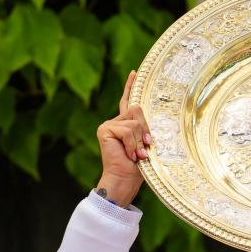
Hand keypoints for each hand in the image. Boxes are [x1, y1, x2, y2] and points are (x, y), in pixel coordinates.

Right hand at [95, 71, 150, 206]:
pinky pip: (127, 130)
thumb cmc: (137, 166)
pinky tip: (130, 154)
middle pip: (137, 110)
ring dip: (139, 141)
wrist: (124, 179)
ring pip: (134, 122)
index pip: (127, 102)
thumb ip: (144, 128)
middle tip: (144, 148)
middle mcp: (114, 121)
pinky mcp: (105, 129)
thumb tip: (145, 119)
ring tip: (136, 155)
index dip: (130, 87)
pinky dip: (133, 144)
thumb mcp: (145, 143)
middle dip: (145, 130)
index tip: (134, 72)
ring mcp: (108, 125)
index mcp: (124, 124)